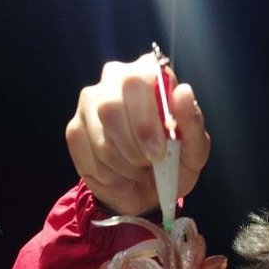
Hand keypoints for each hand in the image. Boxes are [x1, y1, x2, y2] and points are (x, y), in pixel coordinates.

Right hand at [65, 53, 210, 214]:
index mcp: (149, 74)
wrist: (148, 195)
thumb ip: (193, 123)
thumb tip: (183, 92)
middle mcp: (116, 78)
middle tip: (148, 163)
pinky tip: (119, 173)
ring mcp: (90, 101)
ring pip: (100, 135)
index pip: (143, 78)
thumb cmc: (174, 165)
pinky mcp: (75, 128)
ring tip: (137, 169)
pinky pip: (87, 153)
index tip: (159, 152)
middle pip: (112, 104)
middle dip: (132, 144)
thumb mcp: (194, 152)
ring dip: (123, 164)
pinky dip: (108, 173)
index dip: (147, 120)